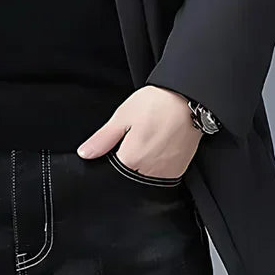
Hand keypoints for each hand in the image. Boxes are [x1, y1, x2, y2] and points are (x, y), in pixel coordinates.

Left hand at [76, 86, 202, 177]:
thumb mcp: (123, 116)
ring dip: (143, 163)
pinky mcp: (179, 171)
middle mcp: (150, 172)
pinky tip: (160, 145)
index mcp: (132, 160)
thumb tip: (85, 154)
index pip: (113, 169)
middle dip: (129, 158)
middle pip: (129, 173)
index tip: (121, 140)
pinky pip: (162, 174)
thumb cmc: (156, 104)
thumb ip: (103, 139)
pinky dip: (157, 163)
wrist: (189, 99)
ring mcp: (166, 173)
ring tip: (150, 138)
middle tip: (137, 135)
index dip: (114, 154)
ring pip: (146, 175)